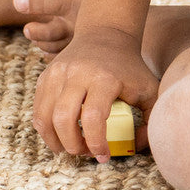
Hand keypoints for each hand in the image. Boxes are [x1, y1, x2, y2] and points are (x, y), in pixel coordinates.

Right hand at [32, 25, 157, 162]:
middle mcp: (78, 73)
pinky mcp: (46, 74)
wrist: (106, 33)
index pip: (93, 117)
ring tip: (71, 146)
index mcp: (105, 78)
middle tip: (85, 153)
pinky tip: (60, 133)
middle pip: (63, 118)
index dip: (96, 143)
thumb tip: (135, 146)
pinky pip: (38, 108)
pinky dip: (45, 127)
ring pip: (45, 116)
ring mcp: (58, 72)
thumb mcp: (149, 89)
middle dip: (72, 145)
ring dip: (55, 141)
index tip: (103, 156)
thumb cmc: (130, 67)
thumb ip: (151, 119)